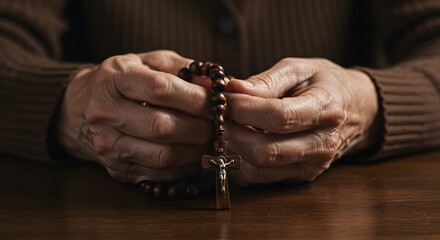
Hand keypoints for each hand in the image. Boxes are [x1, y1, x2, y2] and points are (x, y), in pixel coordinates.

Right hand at [57, 50, 211, 182]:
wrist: (87, 107)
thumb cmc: (129, 80)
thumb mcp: (153, 62)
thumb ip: (186, 69)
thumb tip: (223, 84)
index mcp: (113, 78)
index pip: (160, 89)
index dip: (195, 98)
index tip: (218, 101)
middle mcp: (104, 112)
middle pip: (162, 127)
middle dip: (200, 127)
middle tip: (219, 124)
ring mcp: (107, 144)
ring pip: (163, 155)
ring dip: (197, 150)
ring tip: (211, 139)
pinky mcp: (116, 168)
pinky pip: (161, 173)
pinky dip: (186, 165)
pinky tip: (196, 153)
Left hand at [224, 58, 378, 183]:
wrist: (355, 109)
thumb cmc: (323, 84)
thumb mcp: (299, 69)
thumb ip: (265, 80)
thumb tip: (231, 89)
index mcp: (326, 109)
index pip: (278, 117)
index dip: (243, 109)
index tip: (221, 98)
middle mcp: (322, 143)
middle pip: (265, 151)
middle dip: (231, 132)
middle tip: (217, 114)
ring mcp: (313, 165)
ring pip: (257, 169)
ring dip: (232, 148)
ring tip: (226, 126)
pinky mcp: (301, 176)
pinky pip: (259, 177)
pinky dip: (240, 160)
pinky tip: (238, 140)